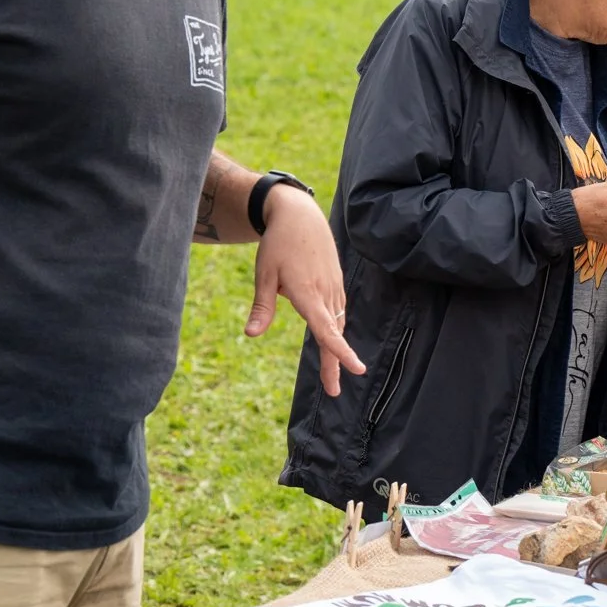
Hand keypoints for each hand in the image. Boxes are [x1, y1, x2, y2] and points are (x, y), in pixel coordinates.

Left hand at [246, 184, 364, 397]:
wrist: (300, 215)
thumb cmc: (278, 244)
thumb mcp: (264, 274)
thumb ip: (262, 306)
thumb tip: (251, 335)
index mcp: (308, 293)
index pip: (326, 329)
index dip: (340, 352)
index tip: (355, 370)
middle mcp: (326, 293)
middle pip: (334, 335)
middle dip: (336, 363)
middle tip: (333, 391)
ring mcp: (334, 288)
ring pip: (337, 325)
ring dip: (335, 350)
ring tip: (332, 376)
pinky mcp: (335, 284)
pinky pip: (337, 312)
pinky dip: (335, 331)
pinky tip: (332, 341)